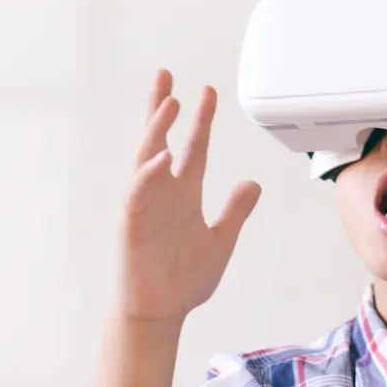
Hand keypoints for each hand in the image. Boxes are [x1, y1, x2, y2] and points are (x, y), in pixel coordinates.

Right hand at [118, 69, 261, 323]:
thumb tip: (254, 184)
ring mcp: (145, 205)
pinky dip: (149, 174)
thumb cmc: (184, 279)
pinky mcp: (132, 223)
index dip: (200, 121)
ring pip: (147, 158)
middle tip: (167, 76)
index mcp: (183, 194)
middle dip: (163, 108)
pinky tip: (161, 157)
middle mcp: (162, 193)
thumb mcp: (221, 240)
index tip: (207, 92)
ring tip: (169, 103)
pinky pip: (139, 193)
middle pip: (159, 140)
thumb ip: (235, 211)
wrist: (162, 311)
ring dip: (156, 130)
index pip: (193, 148)